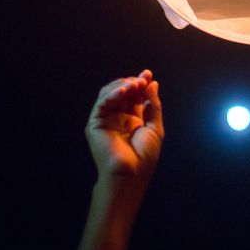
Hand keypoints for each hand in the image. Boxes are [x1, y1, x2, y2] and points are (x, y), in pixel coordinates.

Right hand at [85, 70, 164, 184]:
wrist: (130, 175)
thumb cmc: (144, 157)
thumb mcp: (154, 127)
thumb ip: (153, 105)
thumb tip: (152, 84)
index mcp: (132, 119)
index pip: (135, 95)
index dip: (140, 83)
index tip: (147, 74)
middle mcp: (118, 118)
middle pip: (122, 91)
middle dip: (132, 82)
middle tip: (142, 80)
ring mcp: (106, 120)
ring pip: (110, 93)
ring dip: (123, 85)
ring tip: (134, 85)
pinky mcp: (95, 124)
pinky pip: (102, 103)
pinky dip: (112, 93)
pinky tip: (123, 91)